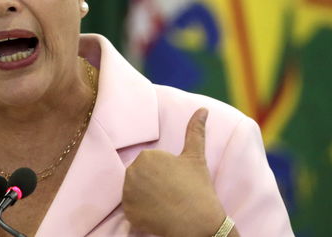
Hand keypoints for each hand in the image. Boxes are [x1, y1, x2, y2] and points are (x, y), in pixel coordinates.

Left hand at [122, 108, 229, 236]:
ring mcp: (129, 194)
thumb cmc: (198, 189)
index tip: (175, 182)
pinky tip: (157, 215)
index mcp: (146, 156)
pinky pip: (132, 211)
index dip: (163, 175)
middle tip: (170, 195)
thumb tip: (203, 109)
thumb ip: (195, 131)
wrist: (199, 223)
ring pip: (134, 193)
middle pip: (139, 178)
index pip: (149, 165)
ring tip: (164, 204)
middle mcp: (132, 172)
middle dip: (151, 185)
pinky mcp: (128, 213)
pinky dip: (142, 214)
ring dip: (145, 199)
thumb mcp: (195, 157)